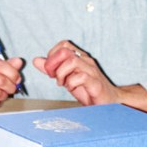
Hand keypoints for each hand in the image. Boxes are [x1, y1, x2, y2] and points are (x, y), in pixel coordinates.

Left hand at [32, 41, 146, 112]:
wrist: (109, 102)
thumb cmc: (88, 89)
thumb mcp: (66, 78)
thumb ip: (52, 69)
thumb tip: (37, 60)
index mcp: (79, 57)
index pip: (63, 45)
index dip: (52, 55)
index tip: (51, 70)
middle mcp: (86, 60)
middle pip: (65, 50)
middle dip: (53, 64)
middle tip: (53, 76)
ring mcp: (92, 70)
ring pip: (72, 61)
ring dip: (61, 74)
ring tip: (62, 83)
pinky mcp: (95, 83)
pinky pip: (81, 77)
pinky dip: (71, 83)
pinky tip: (71, 88)